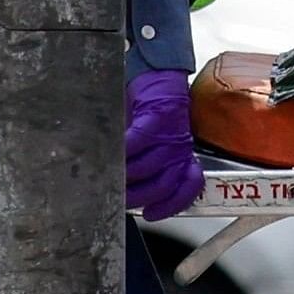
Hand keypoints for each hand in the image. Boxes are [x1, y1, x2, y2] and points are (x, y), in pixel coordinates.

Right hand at [126, 67, 201, 221]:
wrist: (156, 79)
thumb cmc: (149, 115)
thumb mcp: (154, 146)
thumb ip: (147, 168)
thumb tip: (123, 191)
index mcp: (182, 158)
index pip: (185, 189)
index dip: (169, 206)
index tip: (151, 214)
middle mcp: (179, 149)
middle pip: (161, 185)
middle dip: (136, 195)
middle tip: (116, 196)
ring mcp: (169, 135)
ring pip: (147, 167)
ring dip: (124, 175)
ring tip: (107, 177)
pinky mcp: (156, 119)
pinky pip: (137, 142)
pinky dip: (122, 151)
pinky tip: (112, 154)